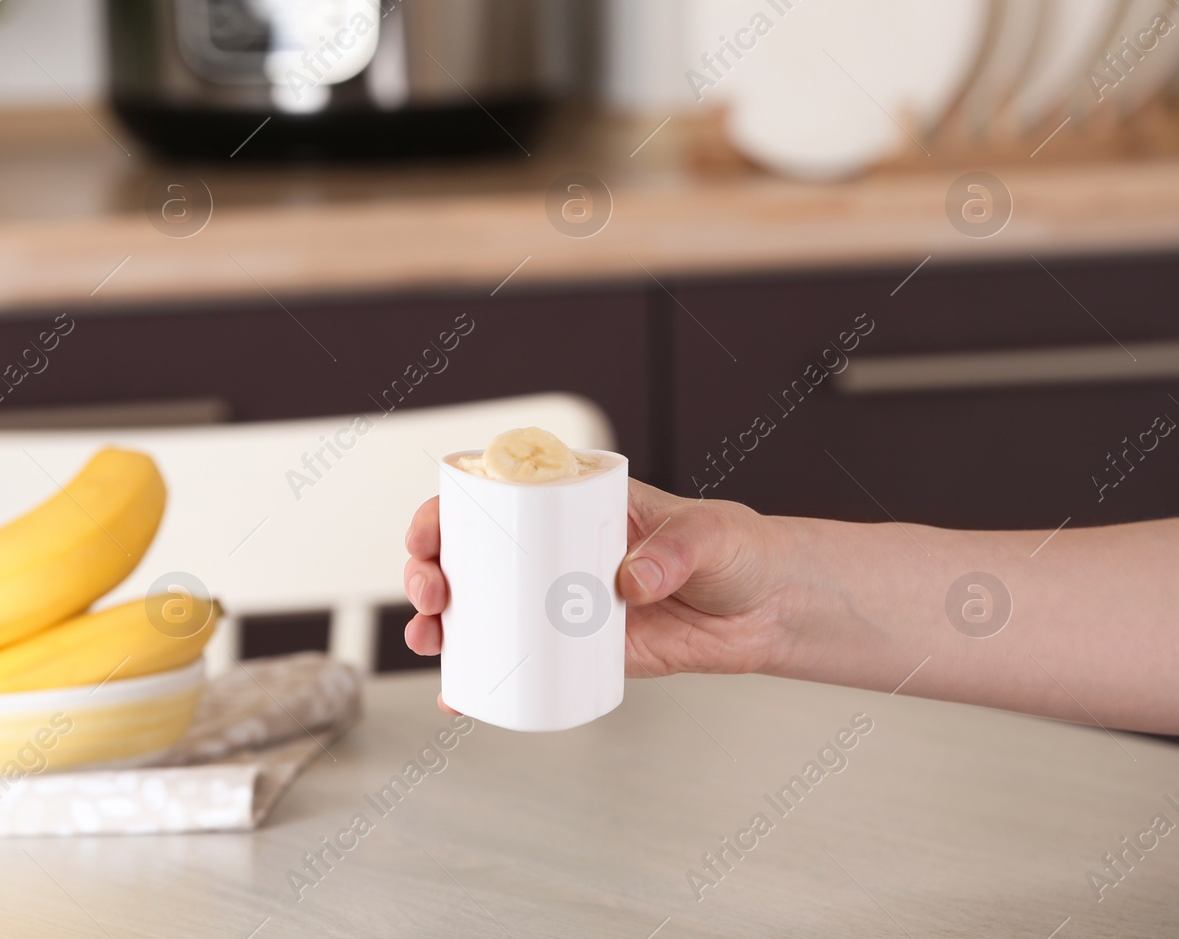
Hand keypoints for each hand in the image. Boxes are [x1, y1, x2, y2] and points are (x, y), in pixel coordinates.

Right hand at [402, 480, 797, 695]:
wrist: (766, 607)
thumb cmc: (734, 549)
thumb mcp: (706, 534)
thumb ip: (672, 552)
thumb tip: (631, 581)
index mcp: (571, 505)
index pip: (492, 499)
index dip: (445, 515)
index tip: (429, 536)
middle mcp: (552, 551)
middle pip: (468, 556)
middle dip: (427, 572)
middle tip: (431, 595)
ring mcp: (558, 601)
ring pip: (480, 609)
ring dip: (440, 625)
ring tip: (429, 640)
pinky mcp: (577, 649)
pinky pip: (518, 662)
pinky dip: (482, 681)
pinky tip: (457, 694)